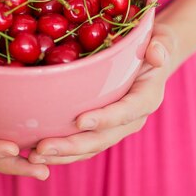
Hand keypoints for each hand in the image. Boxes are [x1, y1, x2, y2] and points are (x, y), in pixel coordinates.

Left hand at [28, 23, 176, 164]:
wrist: (150, 57)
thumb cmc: (152, 43)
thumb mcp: (161, 39)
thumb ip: (160, 45)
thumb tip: (156, 54)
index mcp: (146, 98)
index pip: (126, 112)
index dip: (105, 119)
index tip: (80, 121)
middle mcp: (132, 119)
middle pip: (102, 138)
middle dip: (73, 145)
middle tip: (43, 147)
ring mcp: (116, 128)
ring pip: (89, 148)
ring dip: (62, 154)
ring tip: (34, 155)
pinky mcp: (101, 130)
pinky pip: (82, 146)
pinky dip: (61, 152)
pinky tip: (36, 153)